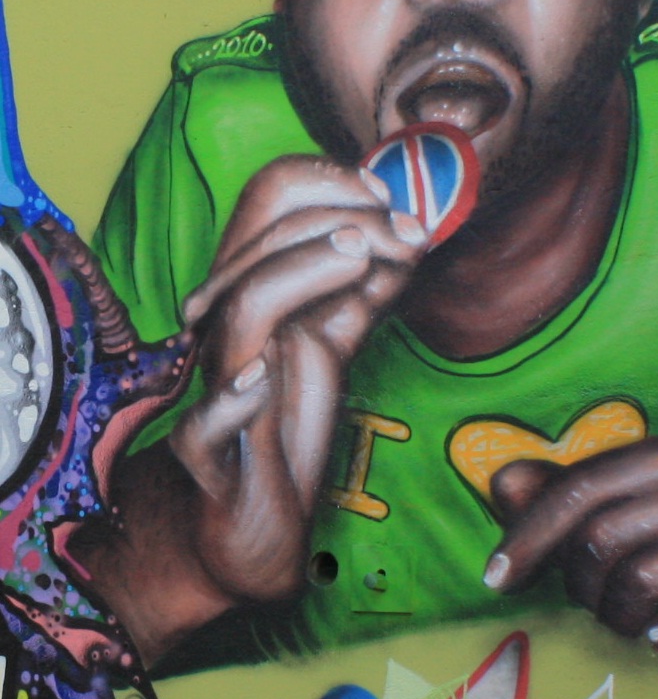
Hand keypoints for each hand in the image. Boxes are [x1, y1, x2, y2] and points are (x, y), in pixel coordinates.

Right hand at [164, 156, 426, 605]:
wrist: (255, 516)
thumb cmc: (290, 419)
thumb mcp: (338, 339)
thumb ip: (367, 289)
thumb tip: (410, 233)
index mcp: (255, 288)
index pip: (269, 198)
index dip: (329, 182)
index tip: (393, 199)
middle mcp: (232, 325)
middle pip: (262, 241)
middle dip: (345, 220)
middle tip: (412, 234)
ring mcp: (219, 386)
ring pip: (243, 309)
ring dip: (304, 272)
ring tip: (362, 257)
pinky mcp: (209, 455)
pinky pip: (204, 426)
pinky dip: (234, 400)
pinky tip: (264, 381)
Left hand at [484, 436, 657, 664]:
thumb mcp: (609, 512)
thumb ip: (554, 496)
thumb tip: (504, 480)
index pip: (579, 490)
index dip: (529, 537)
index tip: (496, 578)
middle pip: (599, 540)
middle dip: (578, 582)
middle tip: (590, 596)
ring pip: (637, 583)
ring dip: (616, 614)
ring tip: (628, 612)